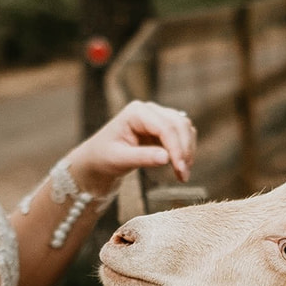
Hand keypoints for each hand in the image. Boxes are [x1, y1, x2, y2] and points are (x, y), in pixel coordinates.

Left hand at [69, 100, 196, 191]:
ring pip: (184, 128)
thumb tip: (166, 158)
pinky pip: (182, 134)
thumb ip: (142, 157)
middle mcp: (149, 110)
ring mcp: (158, 116)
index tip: (180, 169)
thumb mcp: (119, 160)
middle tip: (183, 175)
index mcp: (136, 112)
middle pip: (179, 125)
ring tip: (182, 174)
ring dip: (187, 150)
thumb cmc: (103, 158)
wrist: (98, 160)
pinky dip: (185, 150)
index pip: (165, 127)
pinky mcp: (163, 127)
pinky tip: (180, 167)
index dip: (176, 148)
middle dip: (184, 150)